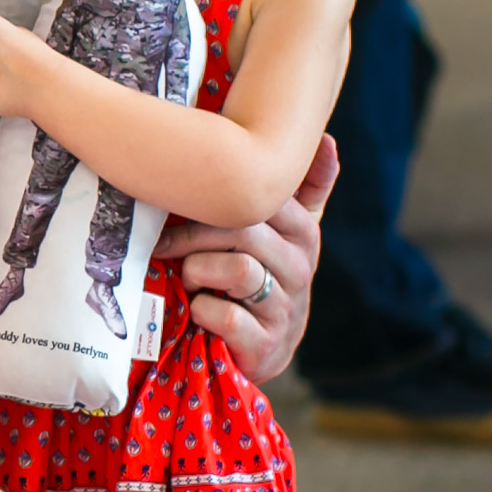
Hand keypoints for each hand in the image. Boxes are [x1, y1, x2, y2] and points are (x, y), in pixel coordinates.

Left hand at [157, 133, 338, 383]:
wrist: (257, 350)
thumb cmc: (259, 276)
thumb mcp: (279, 230)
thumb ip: (301, 187)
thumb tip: (329, 140)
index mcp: (302, 231)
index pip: (263, 197)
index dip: (214, 198)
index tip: (180, 201)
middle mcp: (301, 267)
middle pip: (243, 229)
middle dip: (192, 235)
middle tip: (163, 243)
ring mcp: (286, 308)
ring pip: (237, 270)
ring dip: (198, 271)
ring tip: (188, 278)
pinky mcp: (267, 345)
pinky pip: (227, 315)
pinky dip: (202, 309)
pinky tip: (198, 309)